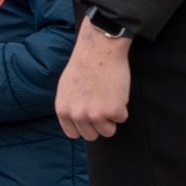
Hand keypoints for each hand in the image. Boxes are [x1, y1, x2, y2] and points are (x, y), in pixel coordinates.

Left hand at [56, 21, 131, 139]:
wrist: (98, 50)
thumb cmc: (84, 65)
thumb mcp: (66, 88)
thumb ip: (70, 106)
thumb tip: (75, 121)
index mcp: (63, 110)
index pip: (73, 134)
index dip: (84, 126)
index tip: (90, 117)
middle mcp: (77, 115)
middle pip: (91, 136)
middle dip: (99, 124)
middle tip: (102, 106)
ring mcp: (95, 114)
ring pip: (108, 131)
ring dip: (111, 117)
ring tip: (108, 97)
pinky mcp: (113, 111)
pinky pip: (122, 118)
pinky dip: (122, 107)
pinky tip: (116, 90)